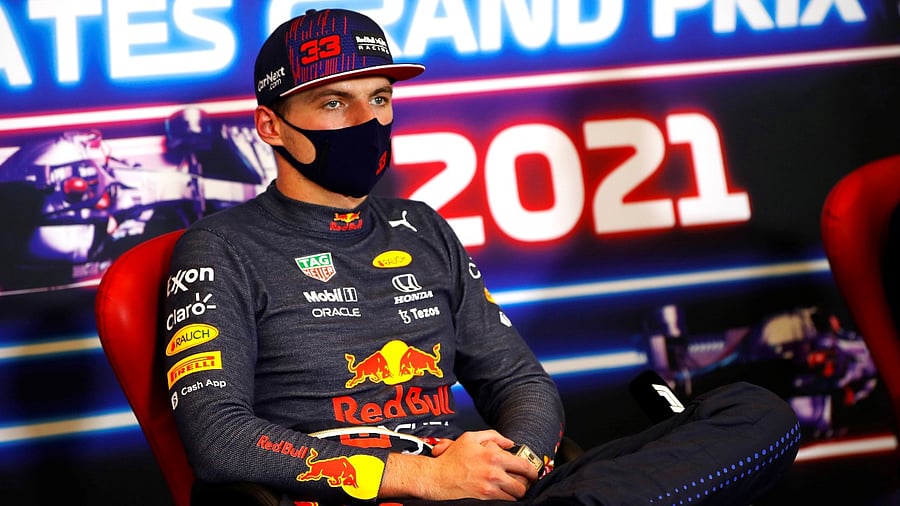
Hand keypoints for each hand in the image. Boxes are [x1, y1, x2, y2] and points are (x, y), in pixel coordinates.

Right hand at [382, 430, 538, 500]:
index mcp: (494, 456)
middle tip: (526, 482)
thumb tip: (509, 443)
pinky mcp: (485, 499)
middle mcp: (494, 473)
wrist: (438, 477)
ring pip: (516, 494)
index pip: (523, 465)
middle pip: (523, 483)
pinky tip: (504, 493)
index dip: (532, 470)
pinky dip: (508, 498)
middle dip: (527, 483)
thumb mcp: (470, 438)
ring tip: (514, 488)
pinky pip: (505, 501)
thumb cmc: (452, 458)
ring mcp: (490, 488)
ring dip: (517, 492)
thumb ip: (493, 436)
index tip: (533, 472)